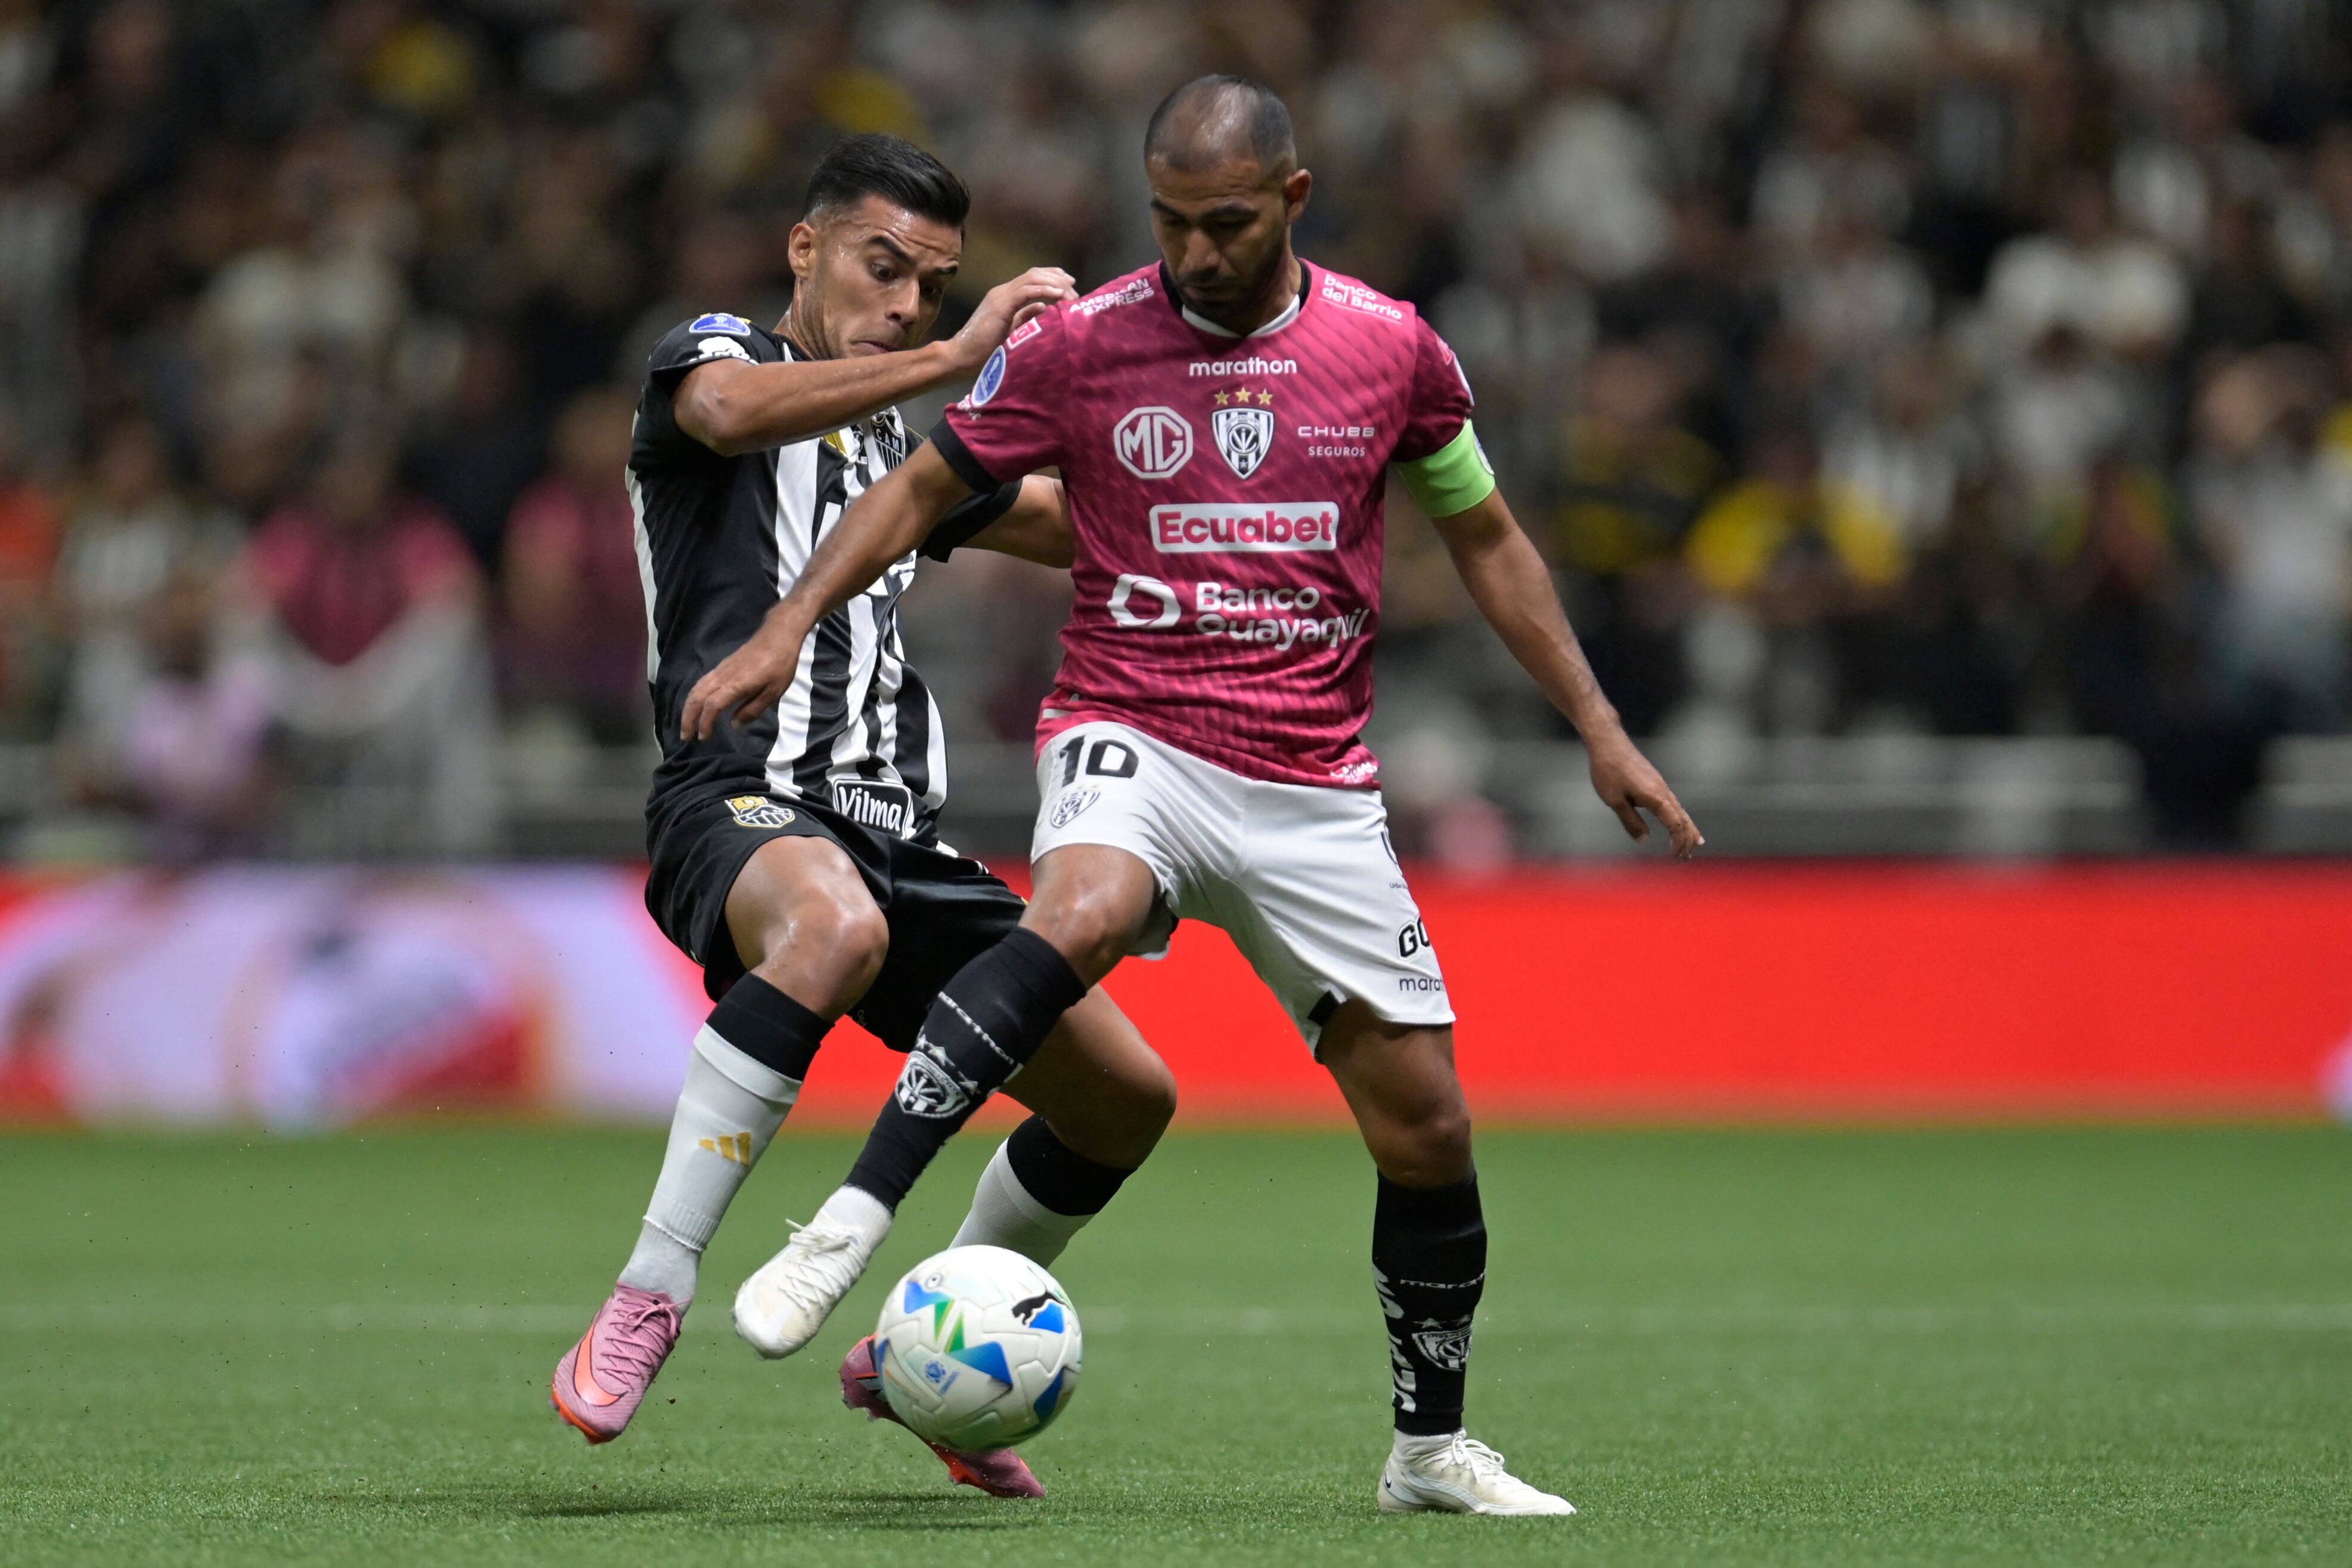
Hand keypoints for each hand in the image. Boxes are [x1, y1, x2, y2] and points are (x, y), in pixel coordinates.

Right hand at [680, 615, 807, 741]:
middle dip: (687, 718)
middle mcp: (722, 677)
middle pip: (696, 697)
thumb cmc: (780, 664)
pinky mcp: (722, 666)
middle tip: (685, 736)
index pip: (712, 706)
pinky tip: (696, 704)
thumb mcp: (774, 692)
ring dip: (688, 707)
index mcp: (735, 685)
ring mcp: (720, 670)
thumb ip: (753, 709)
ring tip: (687, 724)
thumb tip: (734, 724)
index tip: (702, 737)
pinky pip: (701, 682)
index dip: (704, 723)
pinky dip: (694, 696)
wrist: (777, 635)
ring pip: (696, 689)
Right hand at [949, 266, 1076, 371]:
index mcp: (1006, 296)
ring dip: (1055, 284)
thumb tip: (1043, 307)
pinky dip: (1044, 290)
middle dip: (1058, 278)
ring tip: (1070, 295)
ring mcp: (1001, 296)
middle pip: (1035, 273)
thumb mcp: (1011, 330)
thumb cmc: (984, 349)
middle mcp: (1003, 291)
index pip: (1032, 277)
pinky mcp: (1001, 305)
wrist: (961, 356)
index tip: (1070, 285)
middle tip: (1075, 290)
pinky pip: (1026, 291)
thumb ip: (1025, 316)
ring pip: (1032, 279)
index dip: (1053, 277)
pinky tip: (1057, 295)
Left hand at [1588, 731, 1703, 857]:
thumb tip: (1644, 840)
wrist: (1608, 742)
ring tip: (1696, 843)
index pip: (1675, 824)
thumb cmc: (1608, 770)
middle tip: (1688, 858)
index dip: (1678, 842)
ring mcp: (1661, 785)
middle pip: (1683, 819)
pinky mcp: (1655, 781)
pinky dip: (1680, 816)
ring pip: (1681, 810)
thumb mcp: (1615, 801)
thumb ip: (1631, 822)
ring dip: (1688, 828)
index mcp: (1655, 797)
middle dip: (1687, 839)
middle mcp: (1663, 791)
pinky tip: (1678, 820)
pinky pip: (1674, 803)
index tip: (1675, 856)